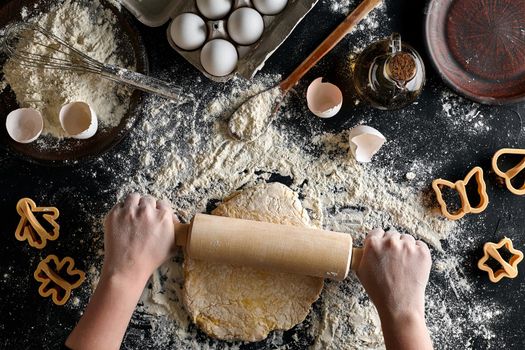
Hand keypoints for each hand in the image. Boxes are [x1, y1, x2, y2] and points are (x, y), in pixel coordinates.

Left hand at [67, 194, 177, 349]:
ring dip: (134, 204)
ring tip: (133, 213)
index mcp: (163, 216)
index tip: (155, 216)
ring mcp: (129, 211)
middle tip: (144, 217)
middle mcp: (147, 210)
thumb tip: (174, 220)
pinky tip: (123, 220)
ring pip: (134, 197)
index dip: (159, 210)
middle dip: (147, 207)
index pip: (163, 204)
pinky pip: (119, 205)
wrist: (127, 268)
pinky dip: (121, 211)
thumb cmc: (150, 260)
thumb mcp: (172, 246)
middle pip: (148, 199)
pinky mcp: (114, 214)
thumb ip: (175, 230)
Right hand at [356, 228, 430, 318]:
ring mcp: (408, 246)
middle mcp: (390, 242)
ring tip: (404, 263)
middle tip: (394, 259)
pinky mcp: (422, 252)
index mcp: (373, 244)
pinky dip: (418, 252)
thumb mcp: (361, 271)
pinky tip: (413, 264)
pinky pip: (420, 245)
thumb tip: (367, 248)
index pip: (377, 231)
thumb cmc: (379, 291)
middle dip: (392, 244)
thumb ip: (364, 254)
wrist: (399, 306)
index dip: (379, 240)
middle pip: (392, 234)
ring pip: (406, 239)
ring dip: (405, 247)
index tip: (383, 247)